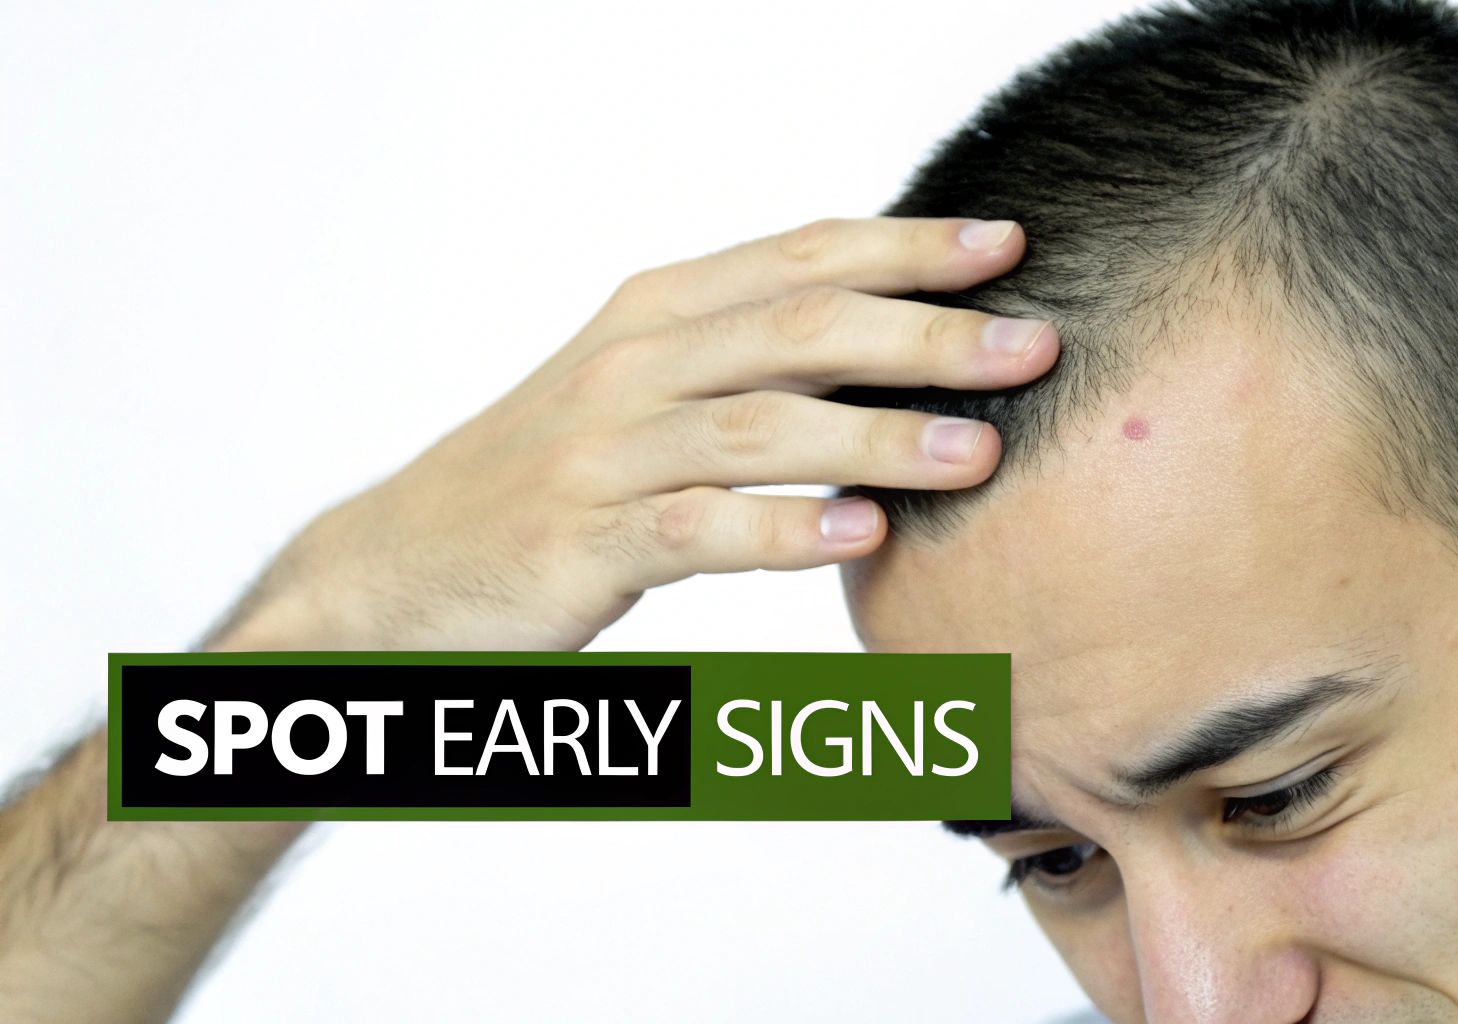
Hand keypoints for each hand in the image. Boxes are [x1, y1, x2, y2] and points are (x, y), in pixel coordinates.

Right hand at [211, 216, 1057, 650]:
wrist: (398, 569)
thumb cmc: (546, 482)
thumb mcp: (643, 394)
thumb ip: (748, 362)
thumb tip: (896, 346)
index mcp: (656, 314)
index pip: (800, 258)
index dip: (907, 248)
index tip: (1009, 246)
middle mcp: (632, 363)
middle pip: (798, 328)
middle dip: (925, 332)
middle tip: (1032, 345)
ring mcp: (604, 451)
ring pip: (758, 426)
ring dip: (876, 435)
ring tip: (977, 451)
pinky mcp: (583, 541)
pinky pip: (698, 529)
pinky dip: (784, 528)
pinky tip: (862, 536)